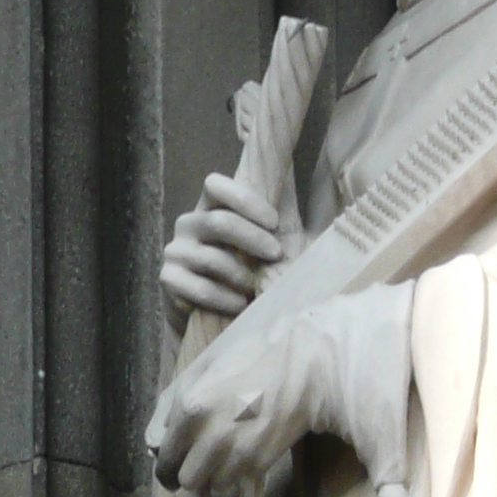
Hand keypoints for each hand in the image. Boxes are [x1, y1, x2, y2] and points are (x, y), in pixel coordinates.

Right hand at [149, 286, 412, 496]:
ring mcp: (220, 383)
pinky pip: (176, 396)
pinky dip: (168, 418)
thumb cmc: (366, 375)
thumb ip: (389, 476)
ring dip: (174, 453)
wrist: (352, 318)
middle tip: (206, 486)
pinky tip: (165, 434)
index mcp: (265, 434)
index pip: (216, 484)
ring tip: (177, 468)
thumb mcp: (382, 429)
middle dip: (193, 480)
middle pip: (187, 464)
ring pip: (173, 431)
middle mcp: (232, 411)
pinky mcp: (219, 360)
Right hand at [161, 172, 291, 331]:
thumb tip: (328, 230)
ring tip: (256, 288)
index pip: (215, 185)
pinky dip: (225, 299)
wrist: (206, 311)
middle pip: (219, 222)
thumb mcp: (257, 248)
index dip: (244, 200)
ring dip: (242, 275)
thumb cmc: (243, 272)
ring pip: (213, 259)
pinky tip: (240, 305)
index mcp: (209, 208)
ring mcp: (175, 251)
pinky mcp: (169, 279)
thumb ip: (275, 232)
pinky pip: (200, 288)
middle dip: (254, 239)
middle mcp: (187, 224)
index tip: (273, 222)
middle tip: (277, 255)